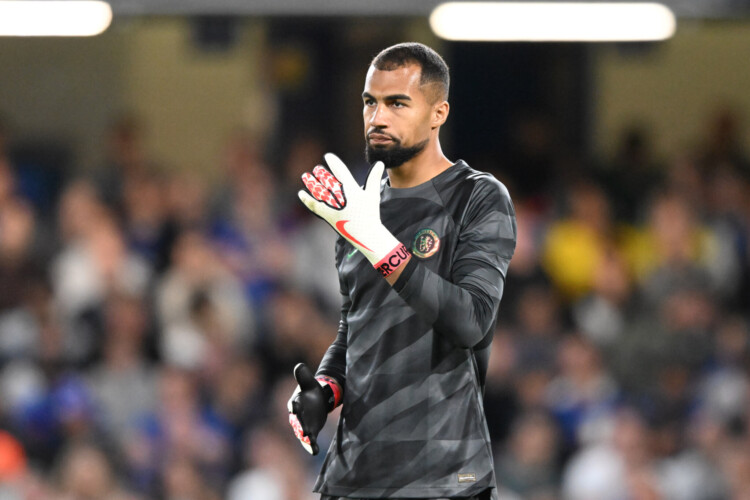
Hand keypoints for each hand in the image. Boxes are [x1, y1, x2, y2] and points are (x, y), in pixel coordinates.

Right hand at [287, 363, 328, 454]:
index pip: (294, 405)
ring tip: (311, 441)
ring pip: (303, 433)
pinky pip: (310, 440)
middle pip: (298, 422)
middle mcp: (297, 416)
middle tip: (305, 431)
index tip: (294, 407)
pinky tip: (315, 451)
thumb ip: (303, 376)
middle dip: (301, 426)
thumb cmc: (310, 390)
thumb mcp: (308, 382)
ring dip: (306, 438)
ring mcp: (303, 424)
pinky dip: (311, 446)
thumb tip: (299, 366)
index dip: (294, 406)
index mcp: (296, 402)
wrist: (317, 399)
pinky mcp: (310, 431)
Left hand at [299, 153, 409, 277]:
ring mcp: (331, 205)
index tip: (328, 156)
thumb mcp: (373, 194)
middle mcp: (339, 195)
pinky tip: (301, 193)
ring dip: (311, 182)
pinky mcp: (326, 214)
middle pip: (326, 179)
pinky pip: (313, 205)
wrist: (364, 233)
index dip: (333, 162)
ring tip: (305, 176)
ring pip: (317, 190)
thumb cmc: (370, 213)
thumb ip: (374, 178)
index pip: (339, 170)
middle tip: (317, 169)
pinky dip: (306, 199)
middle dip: (320, 173)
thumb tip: (380, 163)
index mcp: (350, 188)